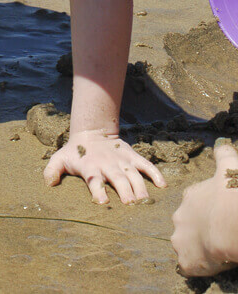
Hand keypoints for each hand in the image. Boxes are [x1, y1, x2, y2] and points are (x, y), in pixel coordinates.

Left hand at [43, 129, 166, 203]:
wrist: (92, 132)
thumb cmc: (75, 152)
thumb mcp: (60, 158)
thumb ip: (52, 170)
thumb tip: (49, 183)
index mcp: (90, 167)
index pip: (94, 179)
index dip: (98, 190)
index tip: (102, 202)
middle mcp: (108, 164)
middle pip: (118, 178)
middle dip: (124, 191)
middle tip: (131, 205)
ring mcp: (122, 159)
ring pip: (134, 173)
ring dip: (140, 187)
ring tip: (146, 201)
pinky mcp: (132, 155)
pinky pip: (146, 164)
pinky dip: (155, 173)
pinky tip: (163, 185)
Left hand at [172, 141, 237, 276]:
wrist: (233, 220)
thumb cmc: (231, 192)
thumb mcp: (229, 166)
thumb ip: (223, 155)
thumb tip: (221, 144)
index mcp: (190, 196)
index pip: (192, 203)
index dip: (204, 210)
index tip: (216, 214)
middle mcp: (180, 217)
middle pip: (185, 224)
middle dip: (197, 229)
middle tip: (216, 234)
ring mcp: (181, 240)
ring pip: (184, 245)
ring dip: (196, 248)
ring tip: (213, 251)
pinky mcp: (187, 261)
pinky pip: (188, 266)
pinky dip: (197, 267)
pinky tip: (210, 265)